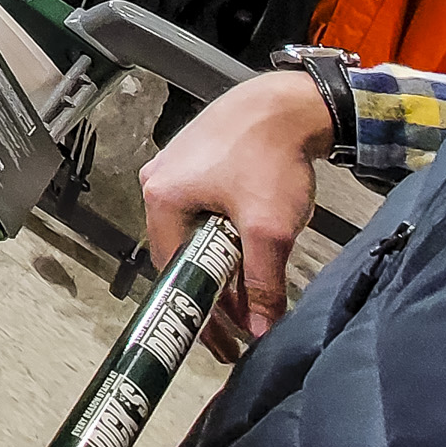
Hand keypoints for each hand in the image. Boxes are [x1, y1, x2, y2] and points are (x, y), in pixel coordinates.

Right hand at [138, 70, 330, 358]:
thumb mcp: (270, 229)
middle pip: (182, 254)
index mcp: (162, 199)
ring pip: (194, 234)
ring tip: (254, 287)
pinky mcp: (196, 160)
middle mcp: (158, 183)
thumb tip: (259, 330)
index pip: (174, 271)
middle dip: (214, 290)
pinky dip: (225, 235)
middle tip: (246, 321)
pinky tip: (251, 246)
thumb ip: (263, 283)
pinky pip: (203, 211)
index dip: (200, 311)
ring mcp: (175, 169)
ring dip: (222, 263)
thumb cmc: (270, 156)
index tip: (223, 342)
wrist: (287, 104)